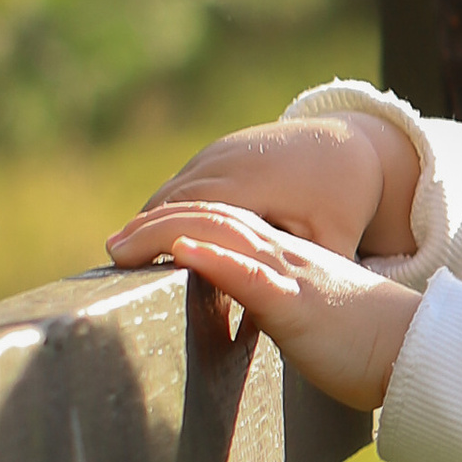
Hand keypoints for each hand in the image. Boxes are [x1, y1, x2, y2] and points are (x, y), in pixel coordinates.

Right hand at [105, 107, 420, 270]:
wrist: (348, 145)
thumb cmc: (343, 200)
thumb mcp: (334, 239)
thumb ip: (312, 270)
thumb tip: (310, 317)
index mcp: (252, 184)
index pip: (190, 210)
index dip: (157, 235)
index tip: (131, 262)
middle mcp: (229, 161)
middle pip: (170, 198)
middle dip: (141, 229)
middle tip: (113, 264)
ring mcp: (221, 151)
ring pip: (172, 188)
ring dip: (148, 217)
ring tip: (123, 253)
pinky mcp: (220, 150)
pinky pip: (183, 180)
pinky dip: (165, 206)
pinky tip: (152, 234)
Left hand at [115, 198, 420, 414]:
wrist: (418, 351)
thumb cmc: (372, 348)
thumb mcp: (314, 325)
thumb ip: (280, 316)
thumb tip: (247, 332)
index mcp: (288, 263)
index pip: (227, 228)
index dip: (181, 227)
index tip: (140, 243)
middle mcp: (285, 258)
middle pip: (214, 221)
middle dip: (157, 226)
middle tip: (113, 245)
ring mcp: (290, 276)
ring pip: (223, 236)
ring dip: (167, 234)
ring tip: (124, 245)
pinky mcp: (296, 304)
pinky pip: (249, 274)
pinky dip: (212, 258)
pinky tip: (181, 252)